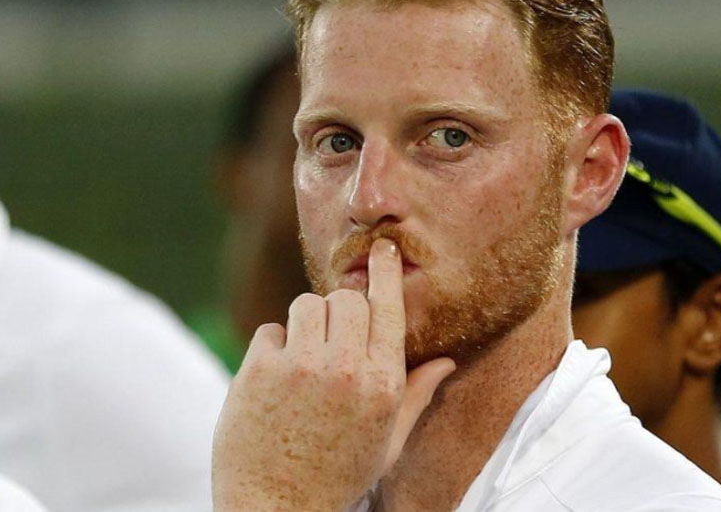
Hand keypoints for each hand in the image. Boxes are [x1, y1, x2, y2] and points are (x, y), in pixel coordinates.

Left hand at [212, 238, 455, 511]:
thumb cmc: (337, 476)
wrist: (276, 511)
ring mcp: (301, 367)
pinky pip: (270, 330)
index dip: (384, 273)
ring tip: (303, 360)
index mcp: (382, 384)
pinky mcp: (260, 370)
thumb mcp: (388, 442)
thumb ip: (416, 396)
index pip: (388, 308)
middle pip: (345, 298)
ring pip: (306, 304)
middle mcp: (346, 369)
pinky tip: (275, 382)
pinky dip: (273, 348)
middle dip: (339, 310)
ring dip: (305, 324)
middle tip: (332, 338)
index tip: (382, 248)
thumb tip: (446, 363)